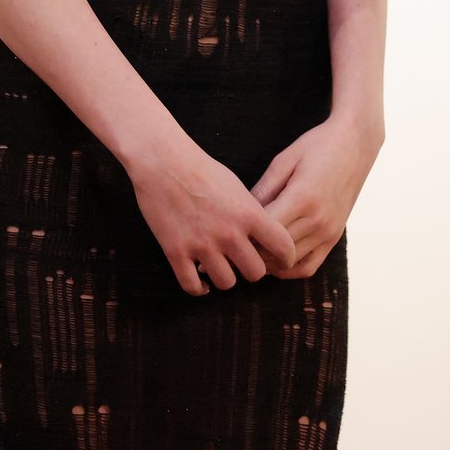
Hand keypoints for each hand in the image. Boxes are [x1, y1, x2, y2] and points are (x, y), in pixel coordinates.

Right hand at [126, 129, 298, 295]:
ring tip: (221, 267)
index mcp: (248, 214)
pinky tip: (201, 280)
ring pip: (226, 283)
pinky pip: (192, 286)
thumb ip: (252, 213)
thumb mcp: (237, 187)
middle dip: (252, 270)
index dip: (286, 257)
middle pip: (255, 272)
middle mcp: (229, 233)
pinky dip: (199, 288)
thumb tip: (264, 237)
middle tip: (244, 263)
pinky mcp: (176, 252)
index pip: (283, 247)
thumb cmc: (202, 169)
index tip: (281, 260)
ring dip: (225, 278)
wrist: (164, 161)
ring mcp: (202, 245)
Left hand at [250, 113, 383, 280]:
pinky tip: (275, 257)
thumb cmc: (317, 146)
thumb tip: (241, 214)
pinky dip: (289, 269)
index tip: (228, 230)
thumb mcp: (284, 160)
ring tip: (251, 249)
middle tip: (234, 243)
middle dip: (251, 250)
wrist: (355, 144)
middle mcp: (317, 220)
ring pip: (289, 264)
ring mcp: (328, 232)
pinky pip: (309, 267)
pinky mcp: (334, 237)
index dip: (243, 235)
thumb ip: (263, 189)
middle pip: (275, 251)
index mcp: (302, 198)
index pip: (265, 232)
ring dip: (268, 261)